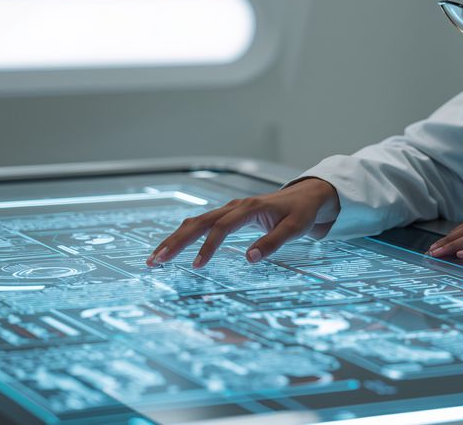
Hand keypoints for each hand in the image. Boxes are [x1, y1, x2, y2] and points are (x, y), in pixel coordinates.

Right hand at [145, 177, 340, 267]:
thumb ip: (273, 242)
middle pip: (198, 222)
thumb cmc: (301, 213)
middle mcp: (234, 207)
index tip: (196, 266)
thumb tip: (249, 259)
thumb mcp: (295, 229)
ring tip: (156, 258)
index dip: (207, 246)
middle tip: (155, 261)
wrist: (307, 195)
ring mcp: (229, 210)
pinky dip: (184, 235)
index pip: (221, 228)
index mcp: (249, 208)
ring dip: (174, 239)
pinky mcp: (228, 215)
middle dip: (175, 241)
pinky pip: (201, 224)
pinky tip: (173, 248)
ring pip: (195, 222)